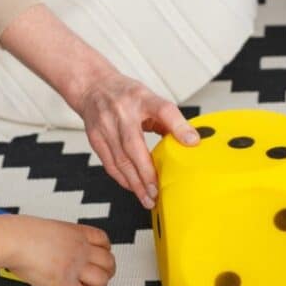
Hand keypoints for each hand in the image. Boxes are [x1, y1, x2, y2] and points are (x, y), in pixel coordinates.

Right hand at [6, 217, 115, 285]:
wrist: (13, 239)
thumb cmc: (23, 233)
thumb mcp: (52, 228)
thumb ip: (63, 239)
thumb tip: (60, 250)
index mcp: (77, 233)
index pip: (105, 241)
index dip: (104, 252)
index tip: (96, 259)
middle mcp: (81, 248)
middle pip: (109, 263)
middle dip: (104, 273)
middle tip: (91, 279)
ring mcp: (74, 265)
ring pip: (102, 281)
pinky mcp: (64, 282)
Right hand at [78, 73, 199, 208]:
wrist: (92, 86)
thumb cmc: (126, 94)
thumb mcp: (150, 97)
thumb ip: (169, 119)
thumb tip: (190, 140)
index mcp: (142, 98)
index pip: (163, 110)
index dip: (178, 126)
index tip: (192, 142)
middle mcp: (122, 111)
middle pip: (134, 145)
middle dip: (147, 173)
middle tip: (158, 192)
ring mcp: (105, 125)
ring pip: (120, 160)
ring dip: (135, 183)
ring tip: (148, 198)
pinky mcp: (95, 138)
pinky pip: (109, 163)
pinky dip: (122, 178)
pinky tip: (133, 188)